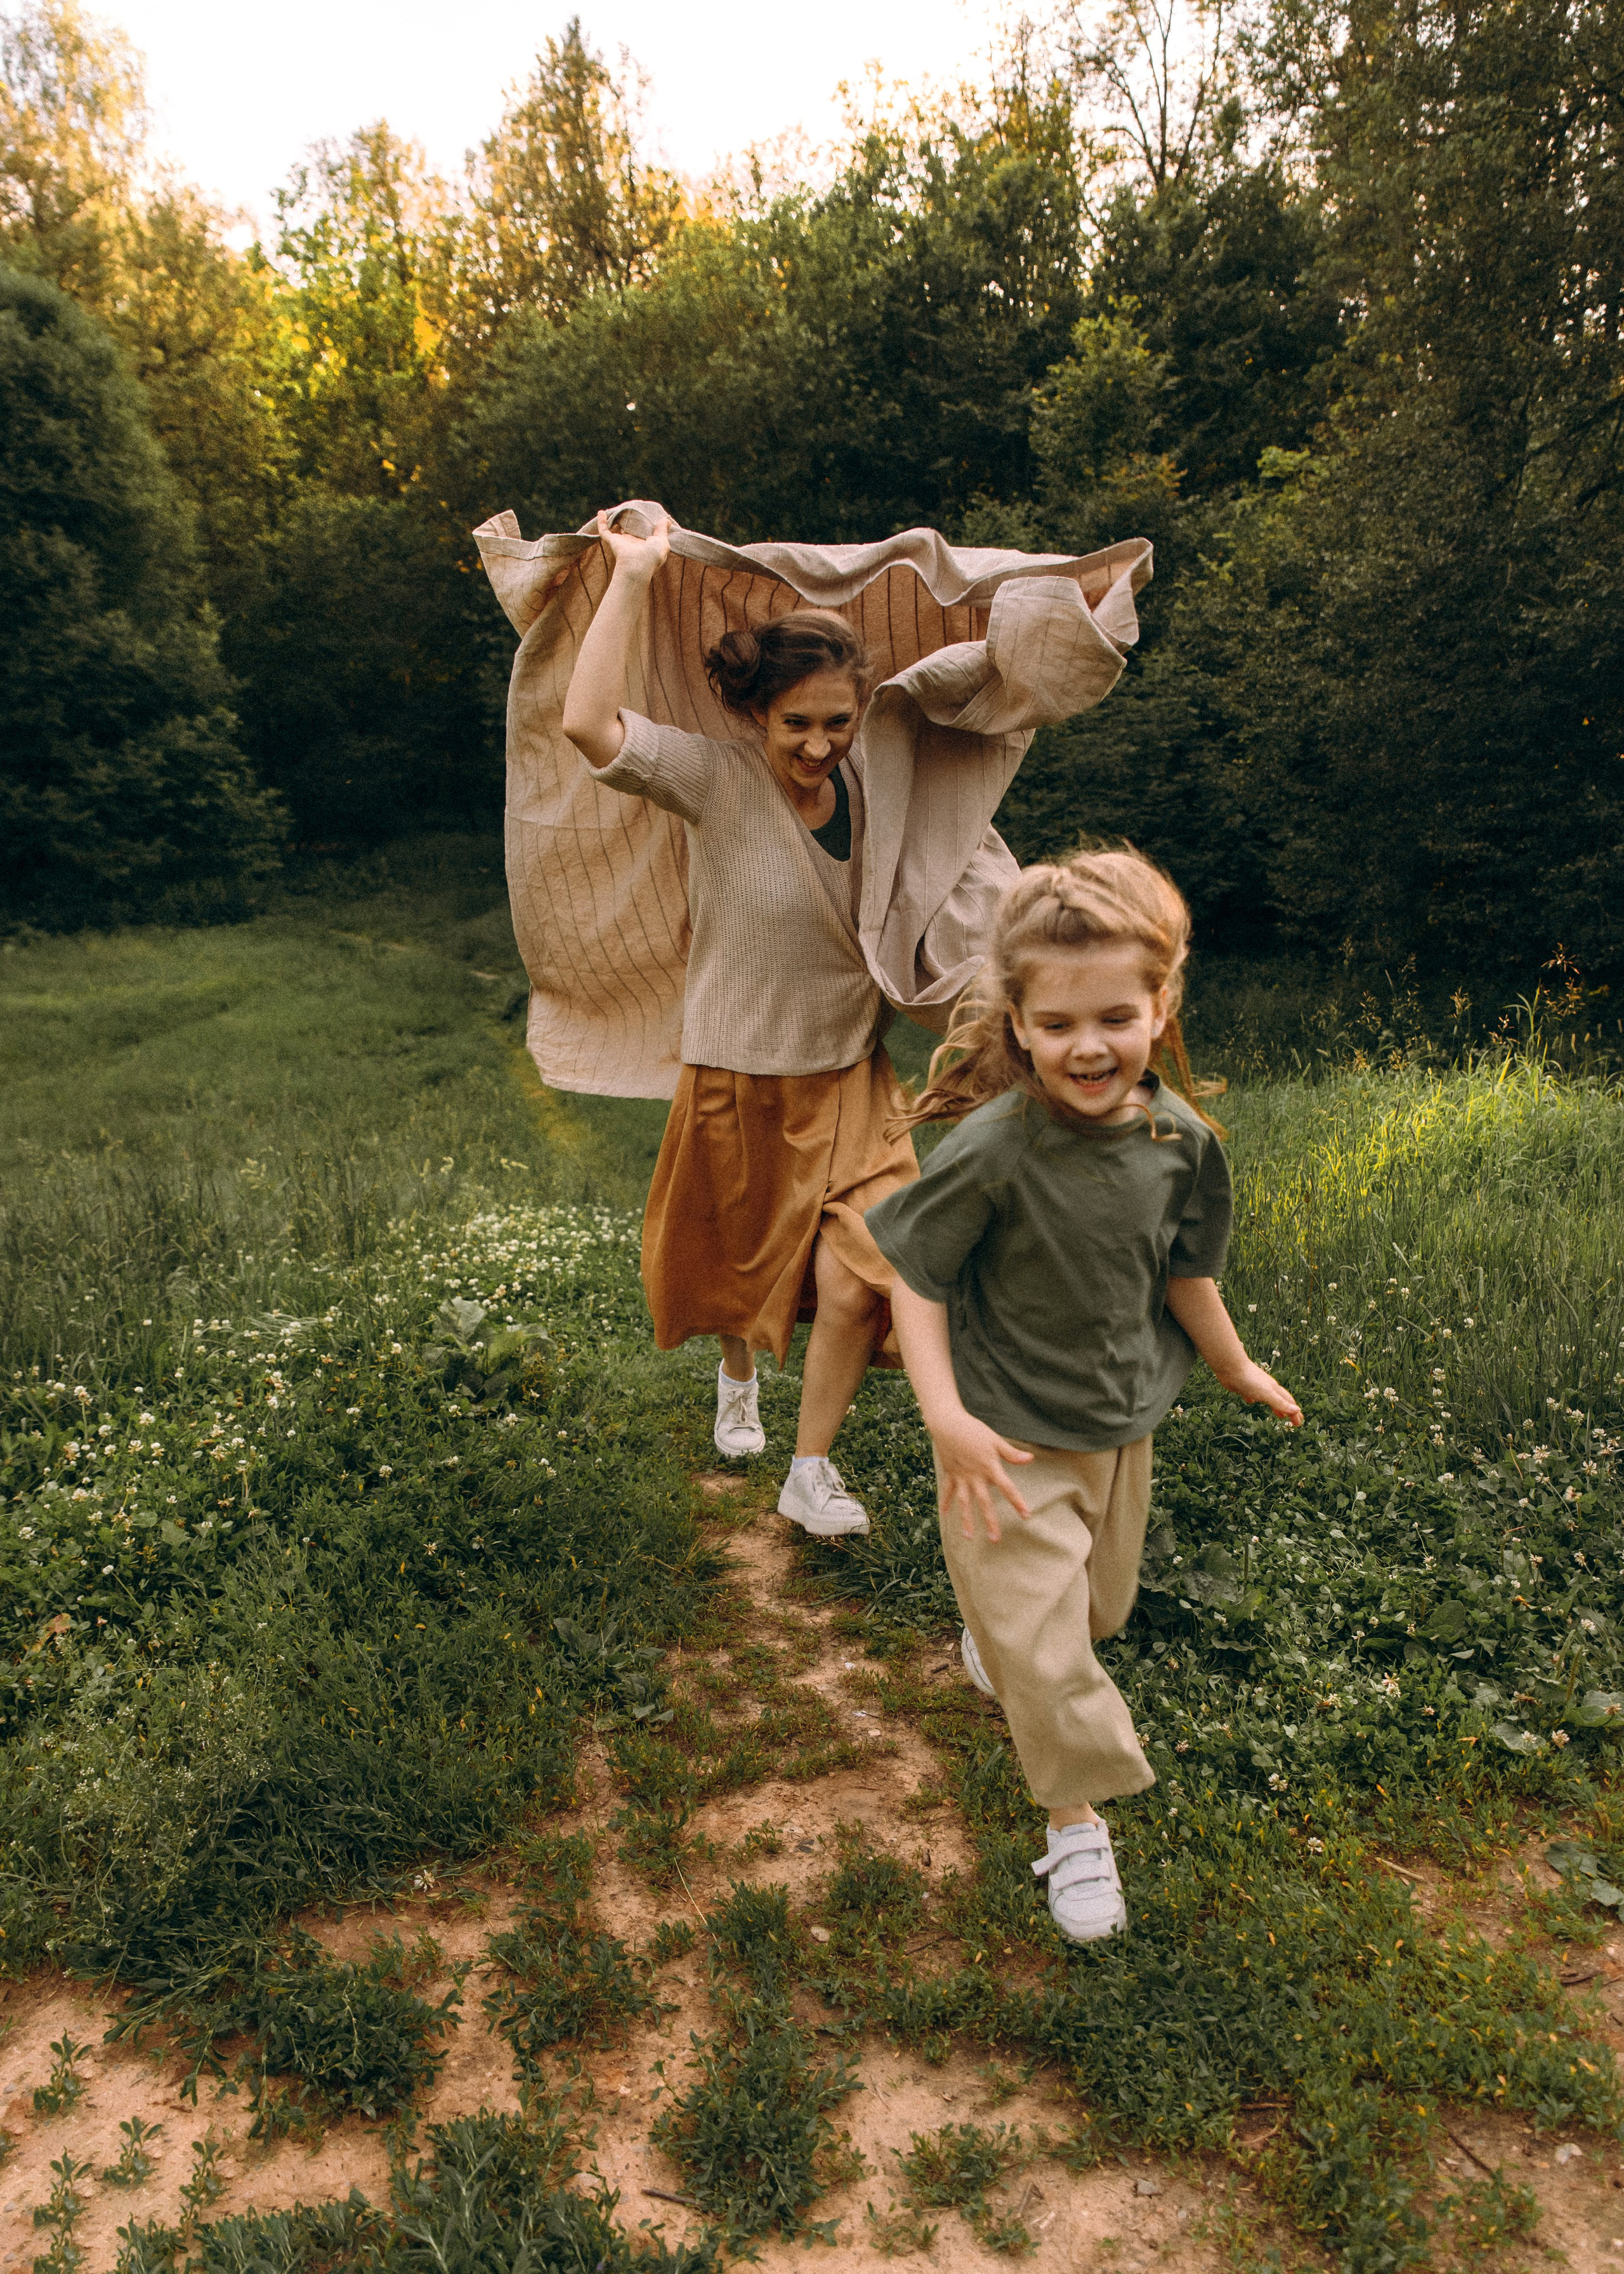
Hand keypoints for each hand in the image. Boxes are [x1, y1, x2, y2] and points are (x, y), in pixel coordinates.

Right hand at [596, 505, 670, 581]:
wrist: (638, 566)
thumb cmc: (652, 556)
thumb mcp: (662, 542)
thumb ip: (663, 530)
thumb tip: (667, 520)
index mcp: (644, 544)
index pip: (643, 532)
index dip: (644, 524)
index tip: (646, 514)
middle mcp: (632, 542)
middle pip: (629, 529)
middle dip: (629, 521)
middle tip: (632, 509)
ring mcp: (621, 542)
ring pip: (616, 528)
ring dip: (614, 519)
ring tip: (615, 510)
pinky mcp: (612, 541)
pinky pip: (604, 530)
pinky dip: (601, 521)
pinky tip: (601, 512)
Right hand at [927, 1409, 1033, 1542]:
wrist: (947, 1423)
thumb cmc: (974, 1430)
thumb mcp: (995, 1440)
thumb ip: (1011, 1454)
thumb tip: (1030, 1459)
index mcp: (989, 1468)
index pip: (1007, 1488)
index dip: (1017, 1502)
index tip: (1026, 1516)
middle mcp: (975, 1476)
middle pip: (984, 1502)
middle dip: (990, 1521)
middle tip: (995, 1539)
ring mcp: (961, 1477)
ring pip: (964, 1502)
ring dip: (965, 1519)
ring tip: (967, 1536)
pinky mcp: (950, 1473)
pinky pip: (948, 1490)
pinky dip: (946, 1501)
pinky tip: (945, 1514)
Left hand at [1220, 1360, 1302, 1426]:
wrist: (1231, 1367)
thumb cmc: (1250, 1380)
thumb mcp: (1267, 1394)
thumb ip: (1281, 1403)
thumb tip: (1298, 1410)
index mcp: (1274, 1389)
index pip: (1288, 1403)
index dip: (1294, 1413)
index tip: (1299, 1423)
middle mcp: (1267, 1387)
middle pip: (1281, 1401)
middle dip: (1288, 1411)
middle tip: (1294, 1421)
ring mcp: (1255, 1387)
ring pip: (1268, 1398)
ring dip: (1275, 1407)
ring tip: (1279, 1414)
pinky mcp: (1243, 1388)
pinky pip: (1252, 1395)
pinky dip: (1255, 1400)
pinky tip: (1251, 1401)